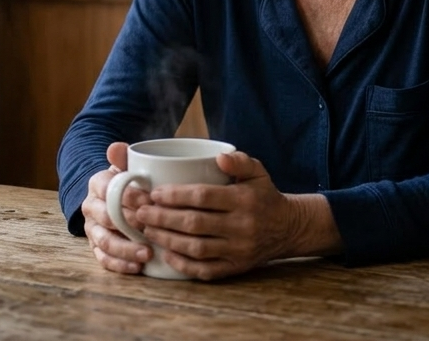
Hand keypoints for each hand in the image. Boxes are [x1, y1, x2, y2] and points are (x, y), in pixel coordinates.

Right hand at [80, 142, 153, 273]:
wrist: (114, 197)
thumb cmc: (129, 182)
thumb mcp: (128, 167)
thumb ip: (125, 157)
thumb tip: (116, 148)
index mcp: (97, 184)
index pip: (108, 189)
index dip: (128, 196)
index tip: (150, 201)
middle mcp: (90, 207)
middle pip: (107, 217)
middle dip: (130, 224)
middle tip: (153, 228)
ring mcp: (92, 229)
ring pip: (104, 241)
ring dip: (126, 248)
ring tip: (147, 253)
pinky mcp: (96, 248)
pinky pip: (103, 259)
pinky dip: (120, 264)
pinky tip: (138, 267)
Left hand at [135, 151, 326, 279]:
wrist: (288, 228)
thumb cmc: (264, 195)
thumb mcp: (258, 171)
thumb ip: (239, 161)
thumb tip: (219, 158)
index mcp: (244, 200)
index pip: (203, 197)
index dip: (175, 195)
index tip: (155, 193)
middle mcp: (242, 227)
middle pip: (194, 224)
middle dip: (162, 218)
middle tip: (140, 212)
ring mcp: (239, 250)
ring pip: (196, 248)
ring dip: (167, 240)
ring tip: (147, 230)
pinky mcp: (236, 268)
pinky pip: (206, 270)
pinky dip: (183, 264)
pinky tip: (166, 254)